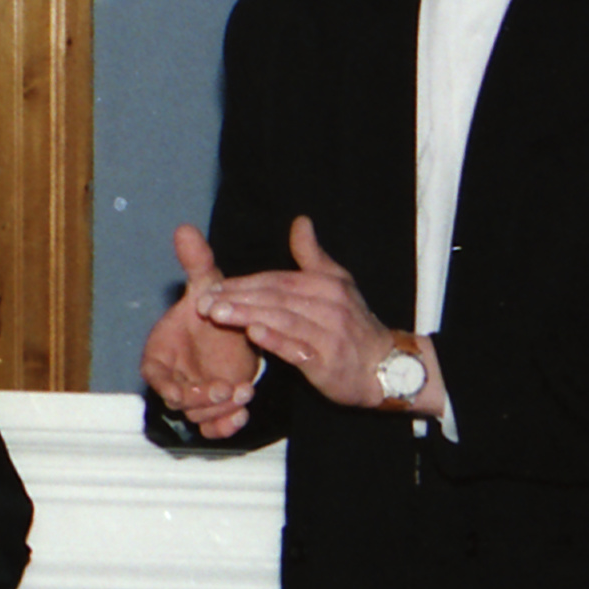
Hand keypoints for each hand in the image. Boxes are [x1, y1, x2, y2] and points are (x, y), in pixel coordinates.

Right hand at [141, 224, 262, 438]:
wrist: (237, 336)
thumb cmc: (214, 313)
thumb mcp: (209, 288)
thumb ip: (197, 264)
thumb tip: (186, 229)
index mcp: (161, 354)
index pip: (155, 377)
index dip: (172, 385)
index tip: (197, 384)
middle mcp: (174, 377)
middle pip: (178, 401)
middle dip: (203, 400)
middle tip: (227, 390)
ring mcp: (193, 396)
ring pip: (197, 417)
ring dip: (218, 411)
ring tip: (243, 395)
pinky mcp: (213, 411)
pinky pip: (211, 428)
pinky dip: (225, 426)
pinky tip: (242, 416)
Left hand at [197, 218, 418, 412]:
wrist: (386, 367)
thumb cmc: (354, 324)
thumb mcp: (337, 283)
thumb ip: (313, 255)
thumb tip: (300, 222)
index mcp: (325, 283)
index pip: (275, 279)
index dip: (241, 283)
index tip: (210, 286)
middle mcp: (328, 304)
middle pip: (273, 297)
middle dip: (235, 298)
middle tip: (202, 302)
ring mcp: (329, 333)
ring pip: (281, 319)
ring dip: (246, 315)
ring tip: (215, 314)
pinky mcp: (328, 361)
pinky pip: (299, 349)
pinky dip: (276, 341)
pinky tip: (253, 335)